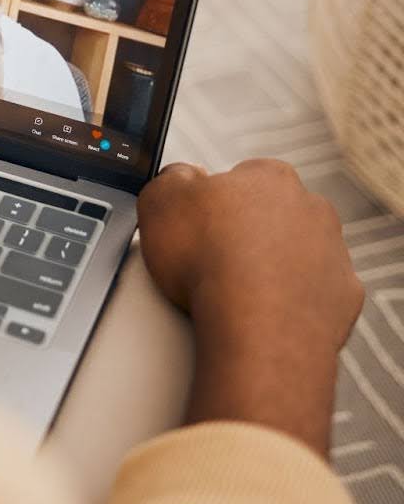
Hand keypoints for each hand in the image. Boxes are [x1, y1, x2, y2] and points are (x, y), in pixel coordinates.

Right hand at [137, 159, 362, 454]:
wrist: (257, 326)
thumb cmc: (209, 261)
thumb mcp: (160, 200)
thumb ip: (170, 178)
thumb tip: (179, 177)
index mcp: (269, 177)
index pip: (241, 177)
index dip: (214, 202)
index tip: (197, 225)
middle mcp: (311, 207)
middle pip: (273, 213)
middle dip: (248, 231)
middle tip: (213, 259)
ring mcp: (333, 251)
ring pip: (297, 251)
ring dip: (272, 264)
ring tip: (235, 290)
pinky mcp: (343, 294)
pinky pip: (314, 291)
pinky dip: (292, 300)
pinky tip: (264, 312)